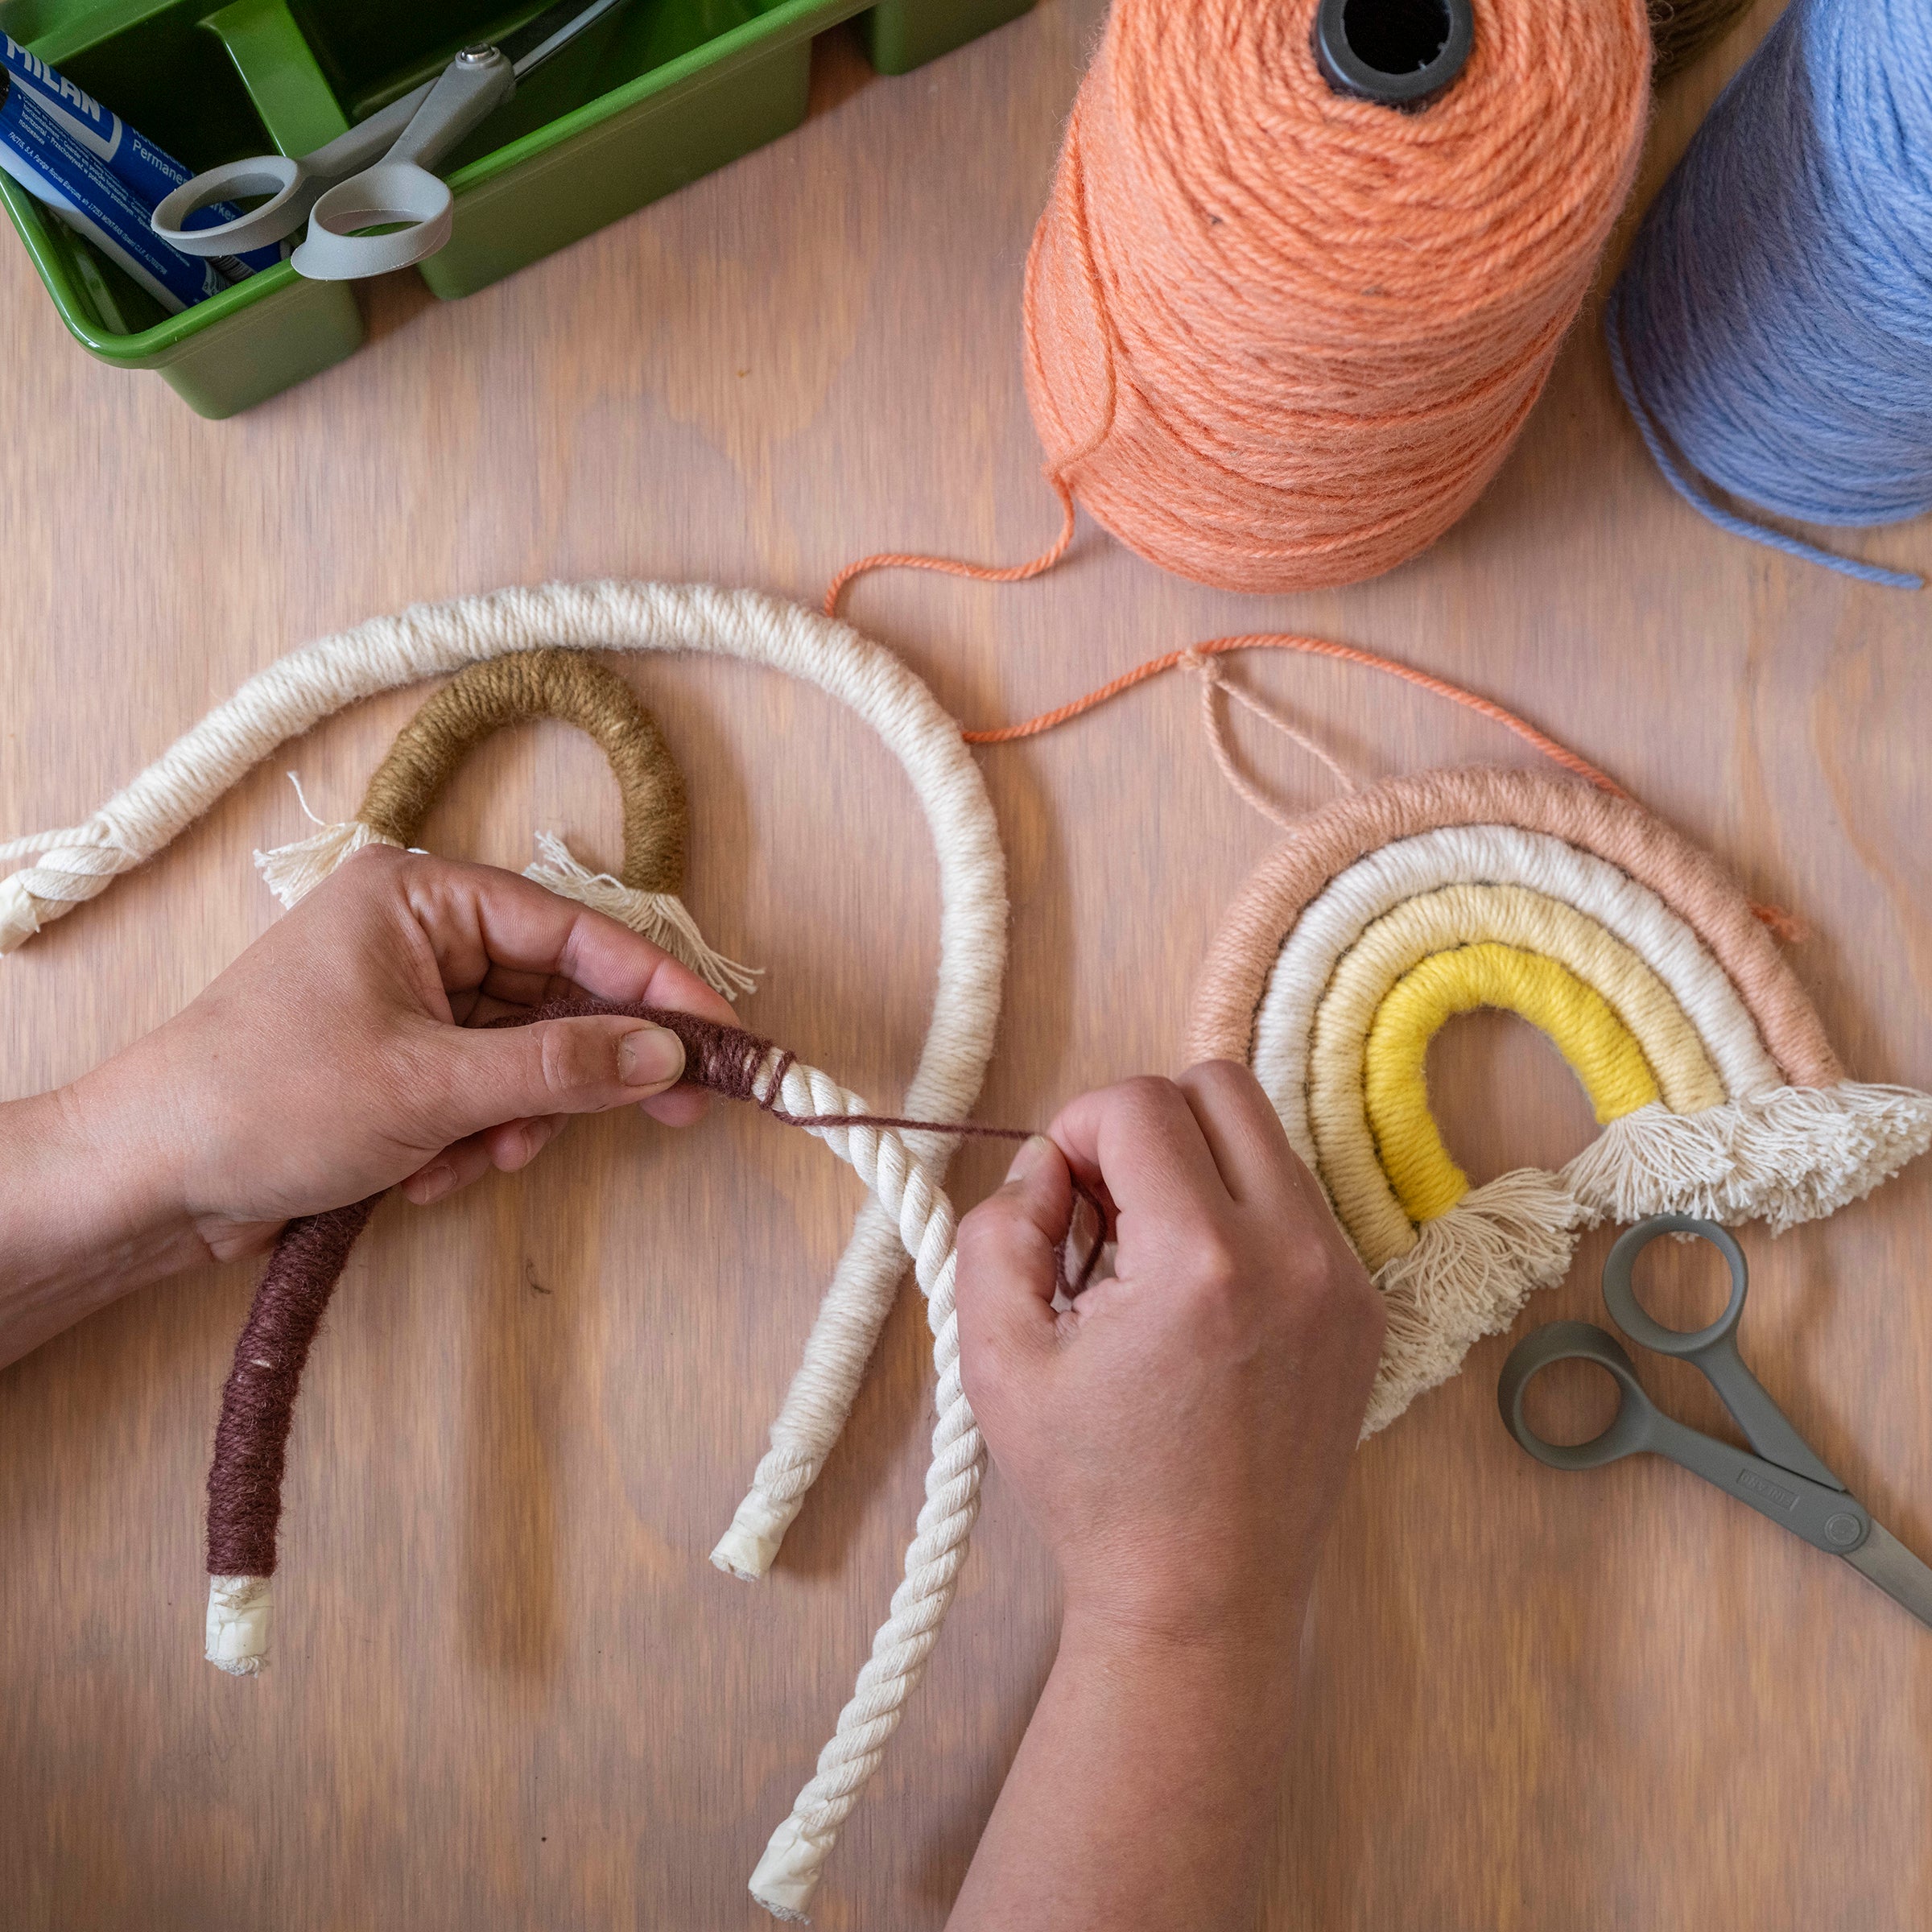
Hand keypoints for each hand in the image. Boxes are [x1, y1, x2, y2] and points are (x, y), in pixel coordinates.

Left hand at [0, 842, 736, 1373]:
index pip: (571, 931)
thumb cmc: (266, 1102)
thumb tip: (668, 1056)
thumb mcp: (429, 1087)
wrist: (146, 1180)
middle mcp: (420, 935)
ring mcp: (409, 1000)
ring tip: (469, 1162)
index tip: (723, 1035)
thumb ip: (559, 1067)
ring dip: (515, 1120)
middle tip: (671, 1116)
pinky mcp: (398, 1062)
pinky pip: (482, 1092)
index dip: (655, 984)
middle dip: (578, 1072)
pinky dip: (474, 1139)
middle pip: (556, 995)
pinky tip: (424, 1176)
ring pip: (524, 1056)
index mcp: (419, 897)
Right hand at [947, 1065, 1384, 1931]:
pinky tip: (1196, 1299)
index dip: (1071, 1132)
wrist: (1202, 1600)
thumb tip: (1047, 1166)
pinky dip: (1237, 1215)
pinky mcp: (1362, 1309)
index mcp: (1202, 1261)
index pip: (1137, 1102)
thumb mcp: (995, 1354)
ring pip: (1264, 1137)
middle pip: (1219, 1084)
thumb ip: (999, 1227)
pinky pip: (1295, 1202)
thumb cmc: (1093, 1488)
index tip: (1053, 1203)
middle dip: (1142, 1123)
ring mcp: (1342, 1280)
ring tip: (1147, 1262)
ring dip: (1193, 1166)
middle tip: (1103, 1211)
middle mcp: (1294, 1254)